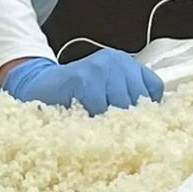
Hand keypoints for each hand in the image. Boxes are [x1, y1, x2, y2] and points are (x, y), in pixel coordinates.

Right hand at [0, 49, 163, 114]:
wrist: (39, 86)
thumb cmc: (76, 94)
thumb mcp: (107, 91)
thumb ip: (128, 99)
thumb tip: (151, 125)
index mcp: (127, 63)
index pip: (153, 88)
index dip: (146, 110)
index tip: (135, 124)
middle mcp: (118, 60)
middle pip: (140, 100)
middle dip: (128, 120)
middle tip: (114, 130)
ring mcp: (101, 67)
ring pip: (122, 105)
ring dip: (110, 121)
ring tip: (97, 124)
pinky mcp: (84, 77)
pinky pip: (100, 108)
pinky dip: (93, 120)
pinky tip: (83, 118)